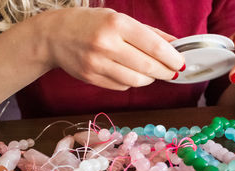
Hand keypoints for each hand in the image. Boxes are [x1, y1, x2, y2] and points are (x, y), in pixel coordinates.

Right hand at [42, 8, 184, 89]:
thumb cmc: (90, 23)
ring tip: (150, 71)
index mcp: (117, 25)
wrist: (53, 36)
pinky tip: (129, 72)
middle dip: (165, 71)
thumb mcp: (119, 19)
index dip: (172, 58)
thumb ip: (148, 32)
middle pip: (148, 67)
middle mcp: (106, 45)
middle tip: (172, 71)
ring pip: (137, 81)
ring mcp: (97, 64)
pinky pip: (122, 86)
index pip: (154, 46)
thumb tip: (175, 45)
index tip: (181, 62)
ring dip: (150, 78)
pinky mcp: (92, 79)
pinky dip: (132, 81)